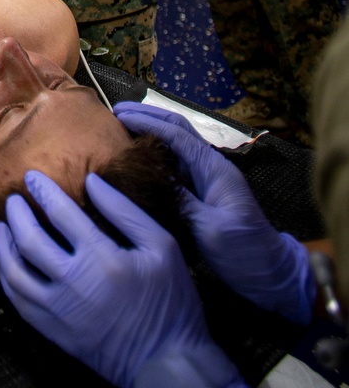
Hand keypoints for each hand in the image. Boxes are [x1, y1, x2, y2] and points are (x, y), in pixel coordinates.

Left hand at [0, 170, 246, 387]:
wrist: (168, 363)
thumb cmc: (171, 301)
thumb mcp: (162, 247)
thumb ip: (124, 211)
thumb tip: (91, 181)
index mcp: (102, 258)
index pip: (60, 214)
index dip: (43, 190)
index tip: (31, 176)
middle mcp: (74, 284)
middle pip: (29, 240)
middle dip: (17, 215)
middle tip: (13, 200)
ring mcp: (60, 312)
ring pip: (15, 273)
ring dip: (3, 246)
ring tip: (2, 228)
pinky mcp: (55, 334)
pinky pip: (18, 303)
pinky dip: (7, 280)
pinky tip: (8, 265)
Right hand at [116, 102, 315, 324]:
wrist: (270, 274)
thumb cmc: (244, 251)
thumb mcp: (210, 228)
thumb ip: (182, 199)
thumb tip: (150, 174)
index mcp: (215, 169)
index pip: (177, 134)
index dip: (147, 121)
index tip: (120, 114)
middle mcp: (210, 168)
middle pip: (176, 132)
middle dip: (147, 118)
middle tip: (116, 112)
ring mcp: (206, 182)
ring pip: (174, 148)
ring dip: (150, 135)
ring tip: (121, 131)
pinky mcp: (201, 197)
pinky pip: (174, 169)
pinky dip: (154, 158)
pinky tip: (137, 162)